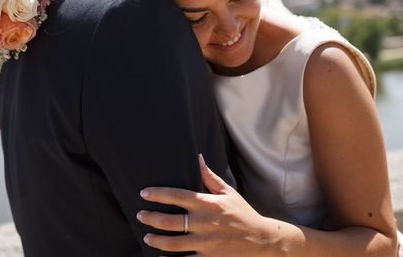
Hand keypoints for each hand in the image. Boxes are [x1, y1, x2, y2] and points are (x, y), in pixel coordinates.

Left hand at [137, 154, 286, 255]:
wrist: (262, 240)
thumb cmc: (242, 213)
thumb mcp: (228, 192)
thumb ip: (209, 177)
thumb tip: (197, 158)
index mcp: (207, 204)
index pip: (176, 196)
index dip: (157, 194)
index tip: (144, 193)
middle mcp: (203, 223)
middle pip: (169, 221)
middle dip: (151, 218)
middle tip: (140, 215)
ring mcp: (205, 243)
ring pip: (172, 243)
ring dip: (156, 239)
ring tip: (146, 236)